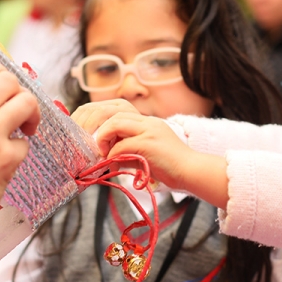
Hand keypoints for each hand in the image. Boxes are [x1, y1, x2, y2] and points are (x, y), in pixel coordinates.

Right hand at [0, 61, 39, 262]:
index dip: (0, 76)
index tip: (4, 93)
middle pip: (10, 80)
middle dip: (18, 95)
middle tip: (17, 114)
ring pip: (26, 102)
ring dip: (30, 116)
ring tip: (21, 131)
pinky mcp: (6, 156)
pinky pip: (26, 142)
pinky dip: (19, 152)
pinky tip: (3, 163)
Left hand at [73, 101, 228, 207]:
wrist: (193, 172)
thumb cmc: (171, 168)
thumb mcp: (145, 155)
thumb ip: (127, 152)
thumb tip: (105, 158)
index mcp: (147, 122)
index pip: (117, 109)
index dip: (99, 119)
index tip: (90, 135)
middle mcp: (148, 121)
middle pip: (112, 111)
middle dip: (95, 125)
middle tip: (88, 142)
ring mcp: (150, 130)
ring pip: (115, 121)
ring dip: (102, 137)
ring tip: (100, 153)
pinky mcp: (150, 143)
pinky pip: (122, 144)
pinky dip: (113, 154)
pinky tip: (113, 166)